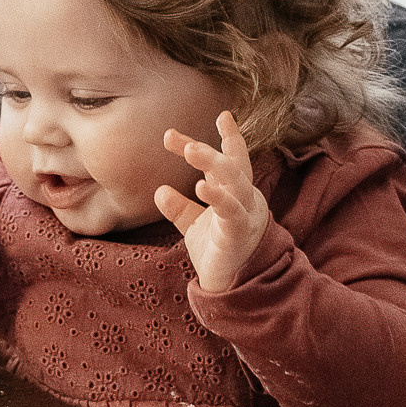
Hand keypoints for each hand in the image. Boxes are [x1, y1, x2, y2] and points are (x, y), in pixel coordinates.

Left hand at [155, 111, 270, 292]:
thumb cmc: (218, 252)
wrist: (230, 287)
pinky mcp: (240, 233)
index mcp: (236, 193)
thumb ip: (179, 207)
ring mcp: (246, 215)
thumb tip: (159, 190)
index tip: (208, 120)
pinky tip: (201, 186)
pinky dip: (218, 196)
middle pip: (230, 165)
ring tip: (190, 149)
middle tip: (175, 137)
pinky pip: (232, 211)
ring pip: (236, 181)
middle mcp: (245, 199)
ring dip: (214, 163)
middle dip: (206, 149)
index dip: (221, 140)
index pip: (227, 161)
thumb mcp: (194, 225)